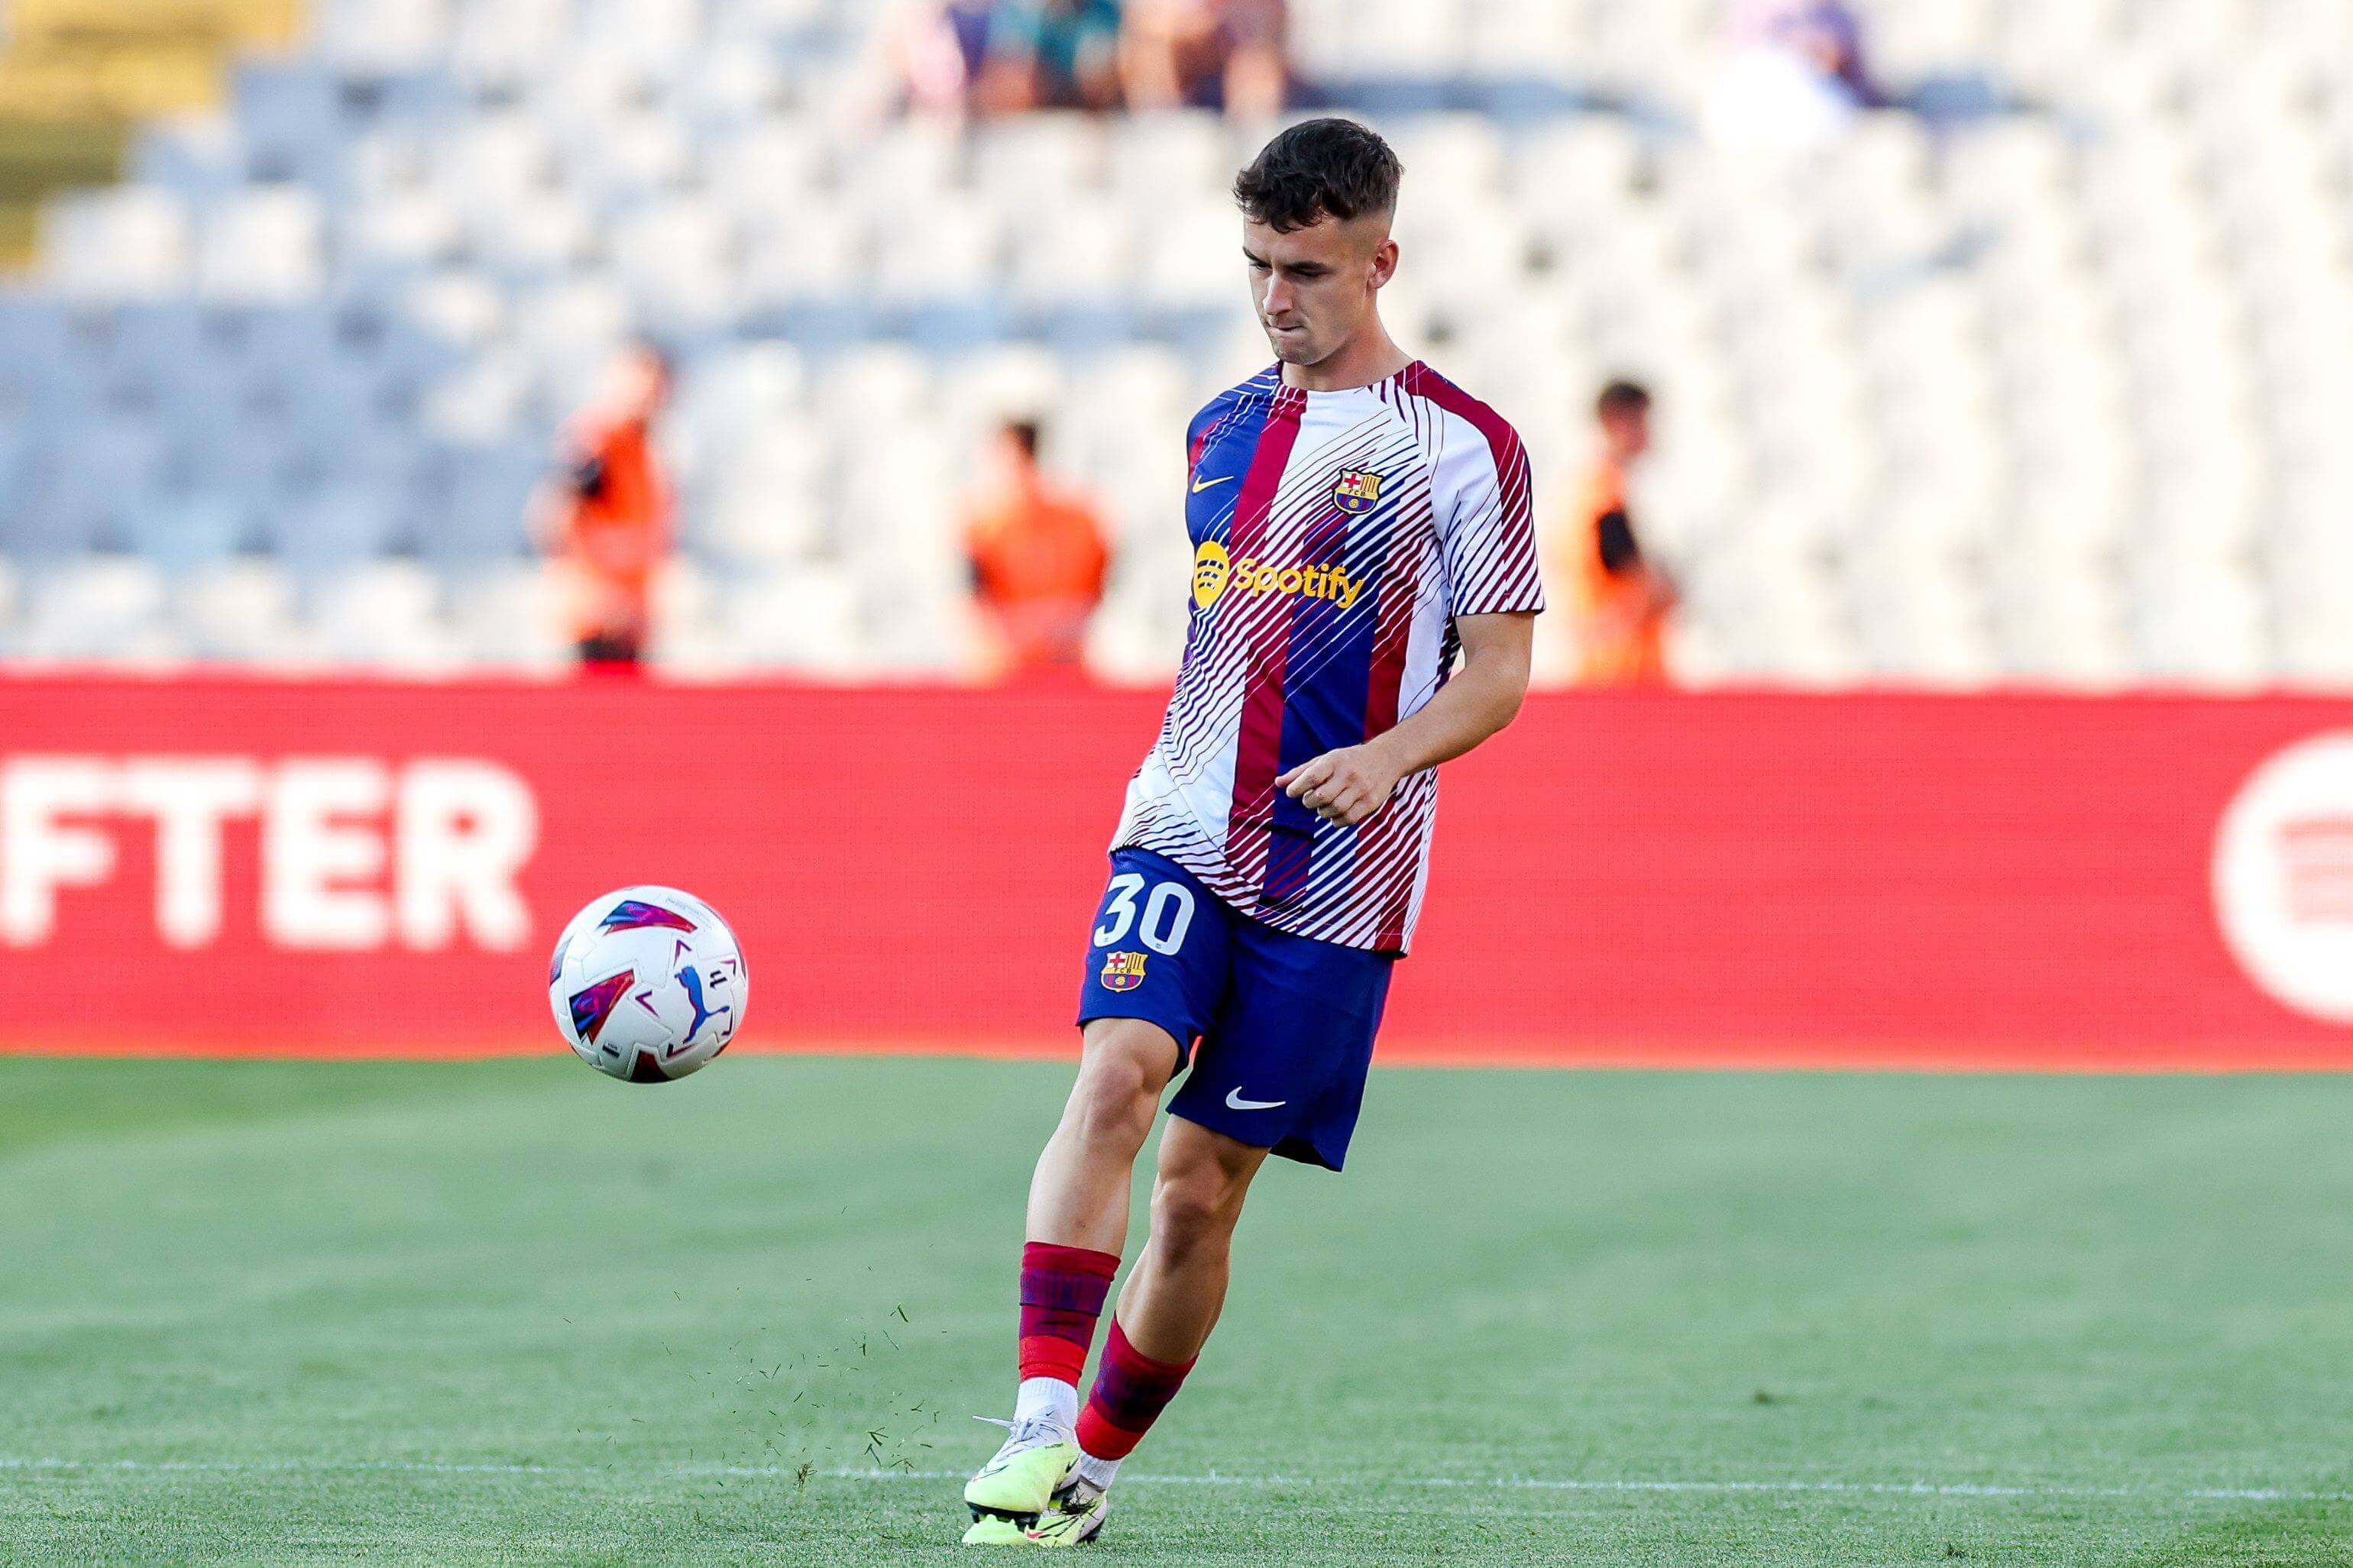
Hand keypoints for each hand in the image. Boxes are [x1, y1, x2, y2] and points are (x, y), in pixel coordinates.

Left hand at [1277, 744, 1402, 826]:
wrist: (1385, 759)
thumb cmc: (1348, 760)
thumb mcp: (1326, 760)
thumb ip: (1301, 772)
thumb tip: (1277, 783)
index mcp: (1335, 760)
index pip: (1312, 776)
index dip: (1297, 788)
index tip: (1292, 793)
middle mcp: (1349, 774)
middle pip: (1322, 796)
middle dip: (1309, 802)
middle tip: (1309, 800)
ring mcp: (1361, 788)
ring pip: (1334, 809)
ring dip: (1322, 812)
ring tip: (1323, 807)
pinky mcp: (1371, 802)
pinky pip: (1349, 819)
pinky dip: (1337, 821)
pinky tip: (1334, 815)